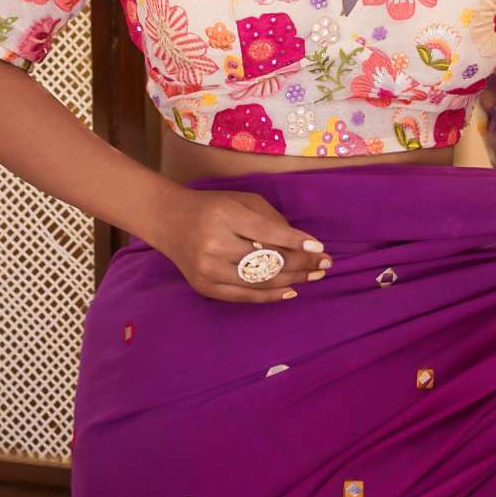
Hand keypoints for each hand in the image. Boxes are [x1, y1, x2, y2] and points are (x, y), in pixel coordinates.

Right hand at [148, 183, 332, 303]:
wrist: (169, 221)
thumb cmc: (213, 207)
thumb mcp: (242, 200)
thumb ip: (270, 219)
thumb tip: (302, 244)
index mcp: (224, 216)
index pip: (267, 232)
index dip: (296, 242)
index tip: (320, 248)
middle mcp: (214, 244)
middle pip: (267, 260)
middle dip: (301, 263)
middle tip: (325, 264)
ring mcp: (208, 270)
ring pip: (259, 281)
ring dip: (292, 279)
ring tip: (314, 276)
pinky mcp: (204, 287)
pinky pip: (244, 296)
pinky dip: (270, 295)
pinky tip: (291, 290)